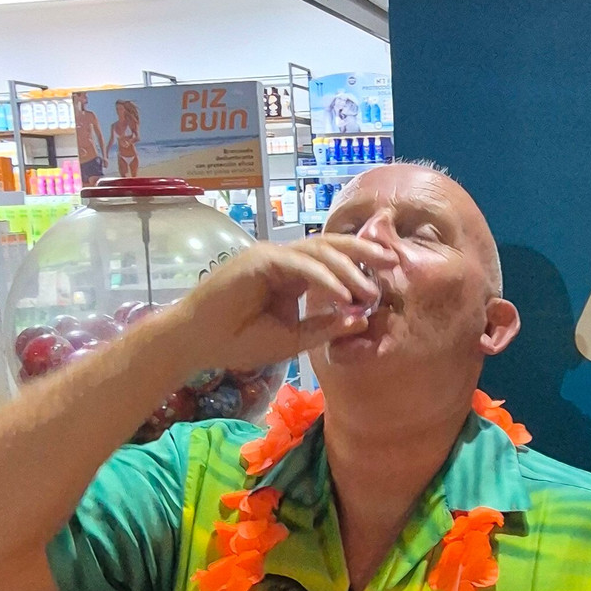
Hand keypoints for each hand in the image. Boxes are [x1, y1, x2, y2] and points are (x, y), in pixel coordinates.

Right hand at [169, 237, 396, 370]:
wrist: (196, 343)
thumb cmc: (238, 341)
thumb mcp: (292, 339)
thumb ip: (325, 328)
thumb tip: (361, 318)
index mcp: (293, 274)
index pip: (333, 261)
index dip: (361, 265)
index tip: (388, 277)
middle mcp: (284, 259)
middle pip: (331, 246)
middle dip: (364, 251)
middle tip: (393, 261)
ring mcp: (271, 256)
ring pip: (318, 252)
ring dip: (348, 269)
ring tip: (370, 289)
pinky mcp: (259, 261)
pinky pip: (299, 265)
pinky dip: (323, 277)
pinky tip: (343, 292)